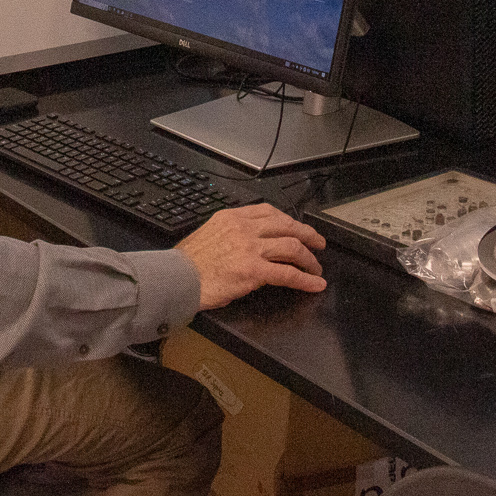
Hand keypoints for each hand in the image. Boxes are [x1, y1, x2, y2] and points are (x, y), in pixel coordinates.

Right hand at [176, 203, 326, 308]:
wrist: (177, 279)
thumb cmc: (188, 263)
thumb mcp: (209, 234)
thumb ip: (230, 233)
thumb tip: (247, 242)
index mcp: (232, 217)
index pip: (269, 211)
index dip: (289, 220)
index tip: (297, 227)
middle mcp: (244, 228)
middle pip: (287, 225)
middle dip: (308, 234)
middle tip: (318, 243)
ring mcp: (251, 248)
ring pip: (292, 247)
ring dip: (309, 259)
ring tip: (316, 268)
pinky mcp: (254, 271)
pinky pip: (288, 273)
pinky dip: (306, 279)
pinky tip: (314, 284)